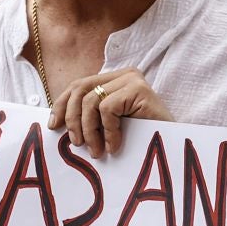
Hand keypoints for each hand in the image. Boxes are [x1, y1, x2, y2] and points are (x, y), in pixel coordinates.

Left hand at [47, 68, 169, 158]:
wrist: (172, 143)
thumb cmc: (141, 137)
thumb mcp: (109, 123)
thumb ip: (90, 116)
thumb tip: (57, 122)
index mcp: (114, 79)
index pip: (79, 85)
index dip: (62, 104)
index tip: (54, 126)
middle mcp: (123, 74)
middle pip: (81, 89)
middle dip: (72, 119)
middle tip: (76, 144)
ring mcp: (132, 79)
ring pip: (91, 102)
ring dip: (89, 131)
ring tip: (97, 151)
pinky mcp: (139, 89)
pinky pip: (108, 110)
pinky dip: (108, 132)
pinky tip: (114, 146)